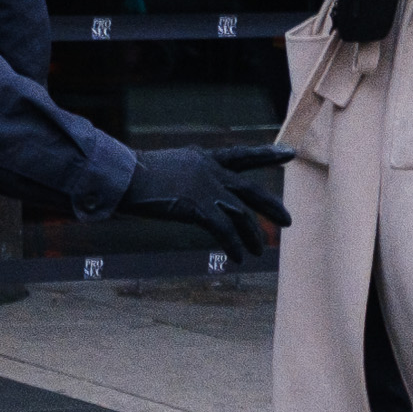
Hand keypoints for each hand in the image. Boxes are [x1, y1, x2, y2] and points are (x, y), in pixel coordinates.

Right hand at [115, 143, 298, 254]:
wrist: (122, 177)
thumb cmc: (133, 176)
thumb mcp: (169, 169)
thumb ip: (188, 177)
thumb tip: (193, 192)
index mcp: (204, 158)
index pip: (242, 155)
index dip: (267, 155)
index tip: (290, 154)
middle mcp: (211, 171)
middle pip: (251, 189)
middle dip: (271, 206)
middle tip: (288, 221)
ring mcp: (206, 188)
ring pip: (241, 214)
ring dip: (252, 235)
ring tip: (258, 251)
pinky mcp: (198, 207)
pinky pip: (224, 230)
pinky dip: (234, 245)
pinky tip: (238, 258)